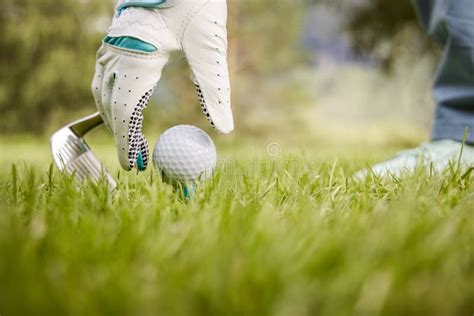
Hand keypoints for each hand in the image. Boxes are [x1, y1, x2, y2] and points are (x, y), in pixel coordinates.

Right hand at [92, 0, 233, 170]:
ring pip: (104, 92)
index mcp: (135, 58)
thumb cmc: (194, 2)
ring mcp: (113, 45)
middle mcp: (117, 53)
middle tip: (138, 161)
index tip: (134, 167)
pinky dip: (114, 99)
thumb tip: (225, 129)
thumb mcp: (208, 47)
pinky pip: (107, 77)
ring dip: (117, 120)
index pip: (124, 112)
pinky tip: (126, 109)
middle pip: (111, 106)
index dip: (127, 143)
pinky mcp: (117, 39)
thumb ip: (215, 89)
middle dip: (123, 136)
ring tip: (133, 141)